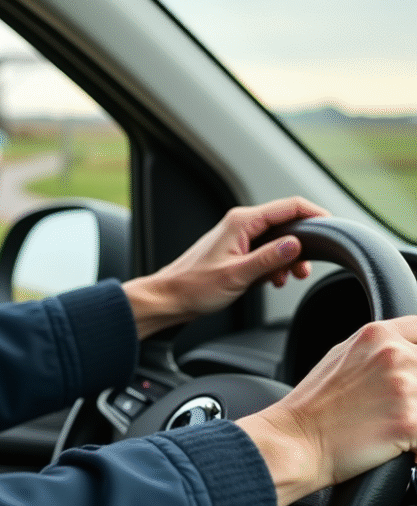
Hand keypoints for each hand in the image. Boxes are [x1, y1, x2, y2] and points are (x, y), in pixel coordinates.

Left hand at [123, 197, 328, 338]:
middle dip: (303, 244)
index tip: (334, 231)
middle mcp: (241, 223)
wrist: (170, 298)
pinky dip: (276, 264)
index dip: (316, 215)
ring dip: (289, 258)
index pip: (290, 207)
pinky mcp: (238, 250)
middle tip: (305, 269)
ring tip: (287, 279)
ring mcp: (240, 236)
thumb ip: (270, 258)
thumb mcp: (238, 275)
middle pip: (287, 222)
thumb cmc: (195, 287)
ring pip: (279, 239)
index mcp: (242, 222)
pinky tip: (273, 280)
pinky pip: (267, 251)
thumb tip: (298, 243)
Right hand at [237, 317, 416, 505]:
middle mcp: (395, 355)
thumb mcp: (341, 357)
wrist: (293, 441)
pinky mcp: (411, 423)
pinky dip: (416, 446)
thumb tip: (408, 352)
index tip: (411, 373)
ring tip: (389, 426)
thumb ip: (379, 349)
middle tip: (388, 407)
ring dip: (413, 417)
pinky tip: (393, 445)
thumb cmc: (312, 406)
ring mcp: (405, 388)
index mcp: (378, 335)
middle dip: (414, 393)